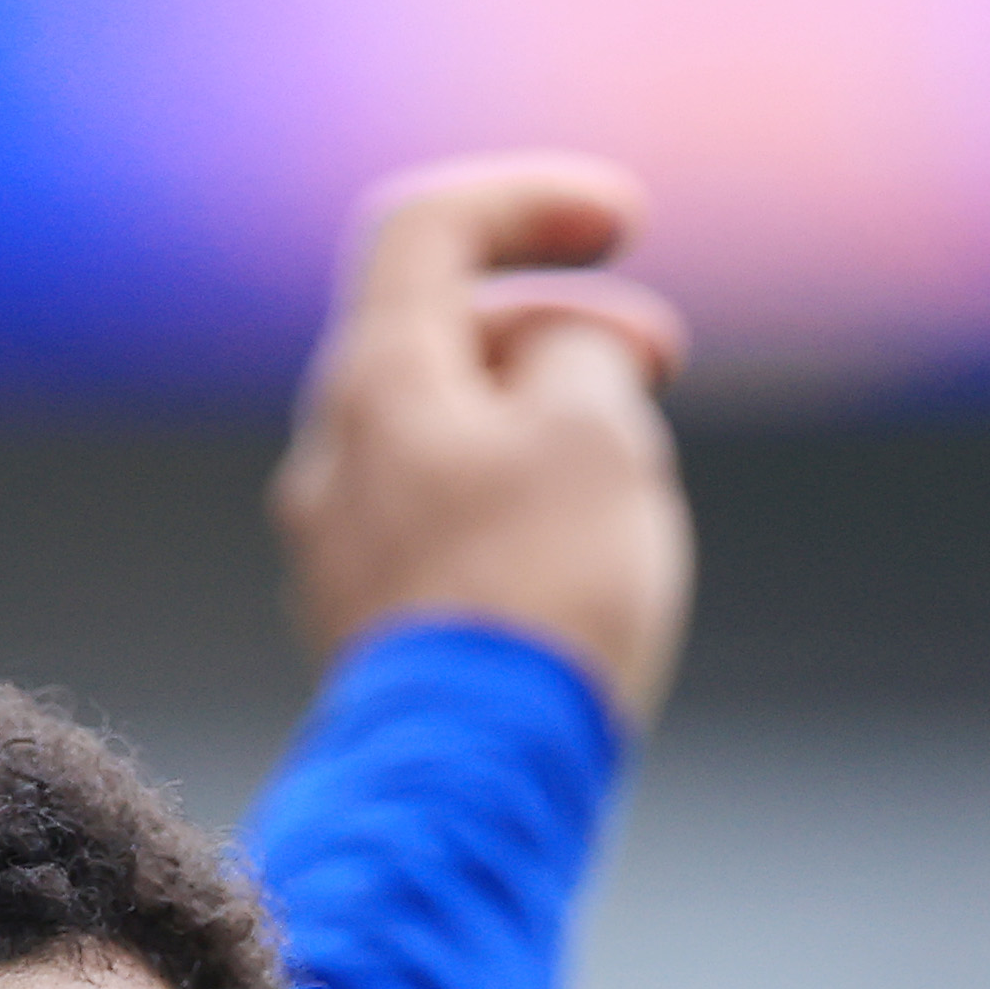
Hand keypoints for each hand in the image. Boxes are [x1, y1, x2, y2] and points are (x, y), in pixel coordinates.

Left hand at [270, 153, 694, 728]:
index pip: (428, 229)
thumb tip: (561, 369)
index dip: (530, 201)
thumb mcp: (598, 435)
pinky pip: (441, 530)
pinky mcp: (369, 635)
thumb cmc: (542, 600)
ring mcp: (338, 553)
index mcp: (375, 382)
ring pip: (444, 442)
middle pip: (439, 338)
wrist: (478, 786)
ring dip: (539, 427)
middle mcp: (331, 458)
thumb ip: (582, 360)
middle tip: (658, 362)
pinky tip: (577, 565)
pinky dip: (512, 509)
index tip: (623, 222)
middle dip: (556, 328)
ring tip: (628, 478)